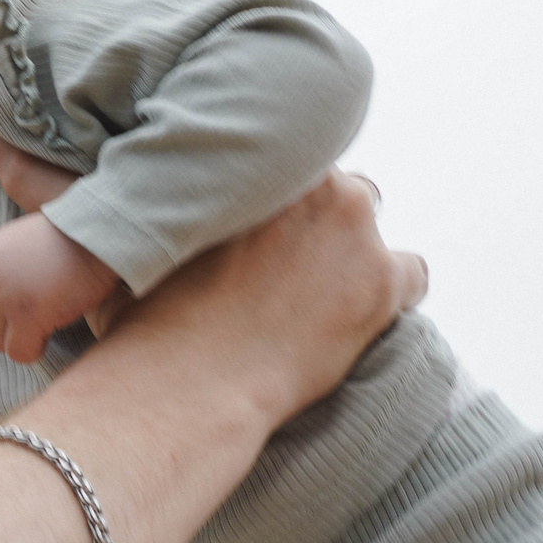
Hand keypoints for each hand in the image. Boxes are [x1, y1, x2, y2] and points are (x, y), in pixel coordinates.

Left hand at [0, 214, 119, 362]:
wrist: (95, 235)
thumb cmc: (66, 239)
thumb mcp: (17, 242)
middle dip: (0, 328)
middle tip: (28, 322)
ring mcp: (3, 298)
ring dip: (18, 339)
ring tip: (42, 324)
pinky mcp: (26, 316)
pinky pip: (18, 352)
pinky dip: (32, 351)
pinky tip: (47, 337)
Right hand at [102, 170, 425, 425]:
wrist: (185, 383)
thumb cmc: (146, 319)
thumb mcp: (141, 239)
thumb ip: (158, 208)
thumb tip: (130, 204)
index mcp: (255, 163)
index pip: (283, 159)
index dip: (272, 199)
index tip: (258, 230)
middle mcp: (313, 183)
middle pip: (331, 186)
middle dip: (313, 219)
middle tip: (283, 265)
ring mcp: (355, 232)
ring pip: (368, 224)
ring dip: (350, 251)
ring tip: (318, 293)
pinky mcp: (383, 283)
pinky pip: (412, 273)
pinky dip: (391, 293)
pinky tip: (357, 317)